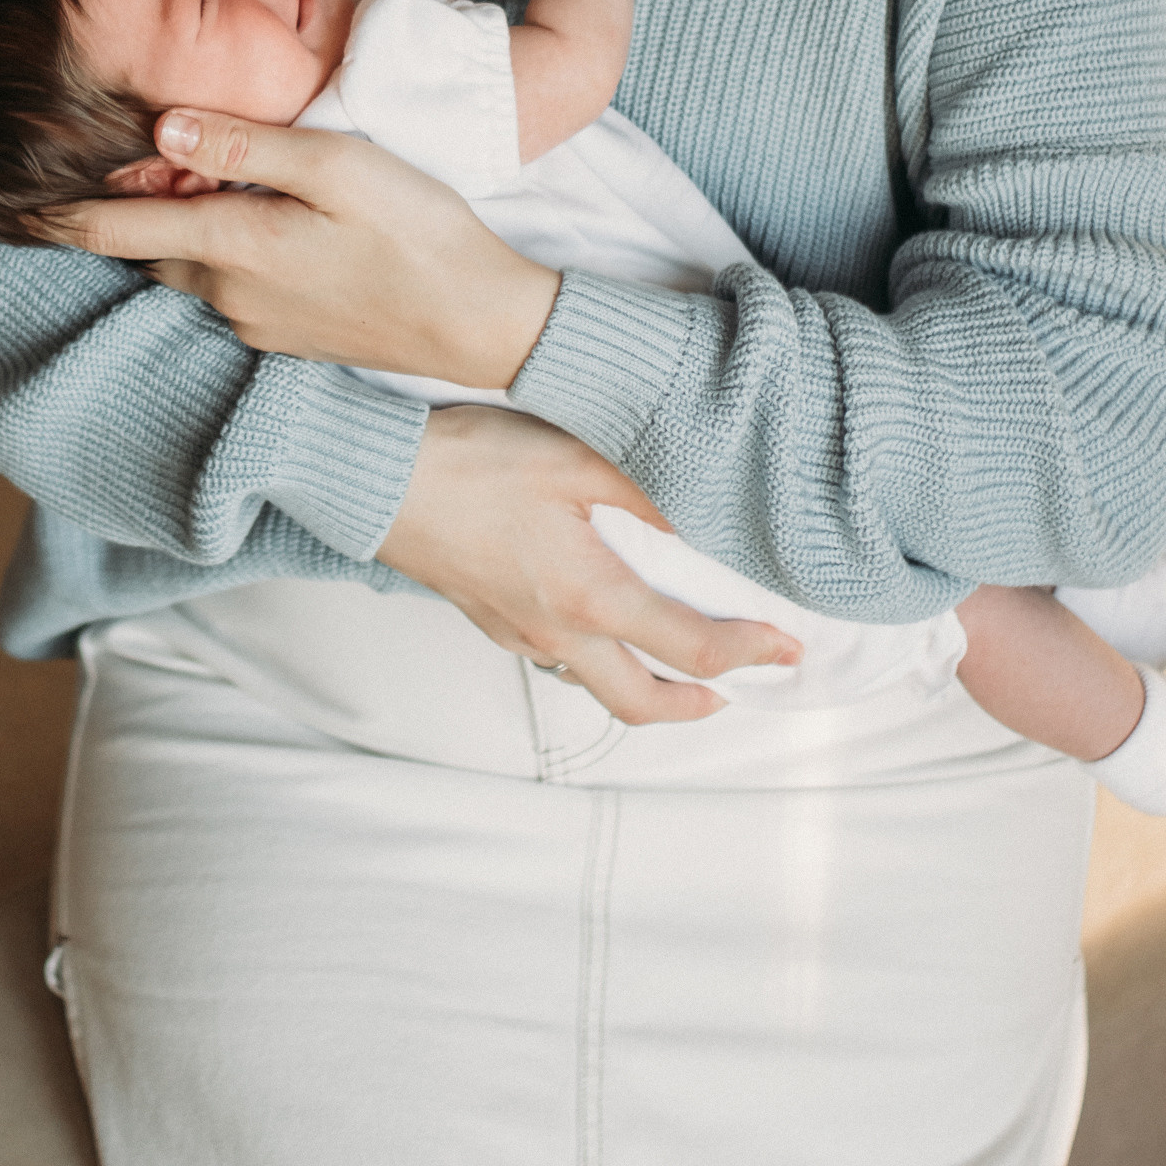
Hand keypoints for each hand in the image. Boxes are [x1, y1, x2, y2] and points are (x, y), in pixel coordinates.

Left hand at [46, 109, 561, 388]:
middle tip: (83, 174)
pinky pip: (227, 291)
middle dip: (114, 218)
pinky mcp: (288, 336)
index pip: (117, 227)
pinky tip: (242, 228)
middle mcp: (229, 293)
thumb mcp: (336, 165)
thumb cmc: (418, 232)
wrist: (482, 322)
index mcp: (232, 245)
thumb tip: (161, 121)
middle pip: (147, 249)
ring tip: (161, 191)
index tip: (8, 197)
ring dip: (170, 237)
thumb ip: (245, 144)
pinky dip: (214, 258)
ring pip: (188, 270)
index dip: (60, 212)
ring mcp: (257, 322)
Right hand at [380, 404, 802, 721]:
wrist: (377, 481)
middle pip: (641, 702)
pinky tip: (600, 622)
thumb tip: (705, 520)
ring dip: (645, 686)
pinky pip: (556, 660)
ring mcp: (518, 634)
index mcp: (590, 597)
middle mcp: (557, 632)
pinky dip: (596, 658)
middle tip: (737, 689)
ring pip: (594, 685)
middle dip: (698, 706)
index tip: (788, 649)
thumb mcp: (575, 458)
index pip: (691, 648)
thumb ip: (648, 492)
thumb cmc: (471, 463)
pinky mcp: (490, 620)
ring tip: (675, 660)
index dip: (750, 655)